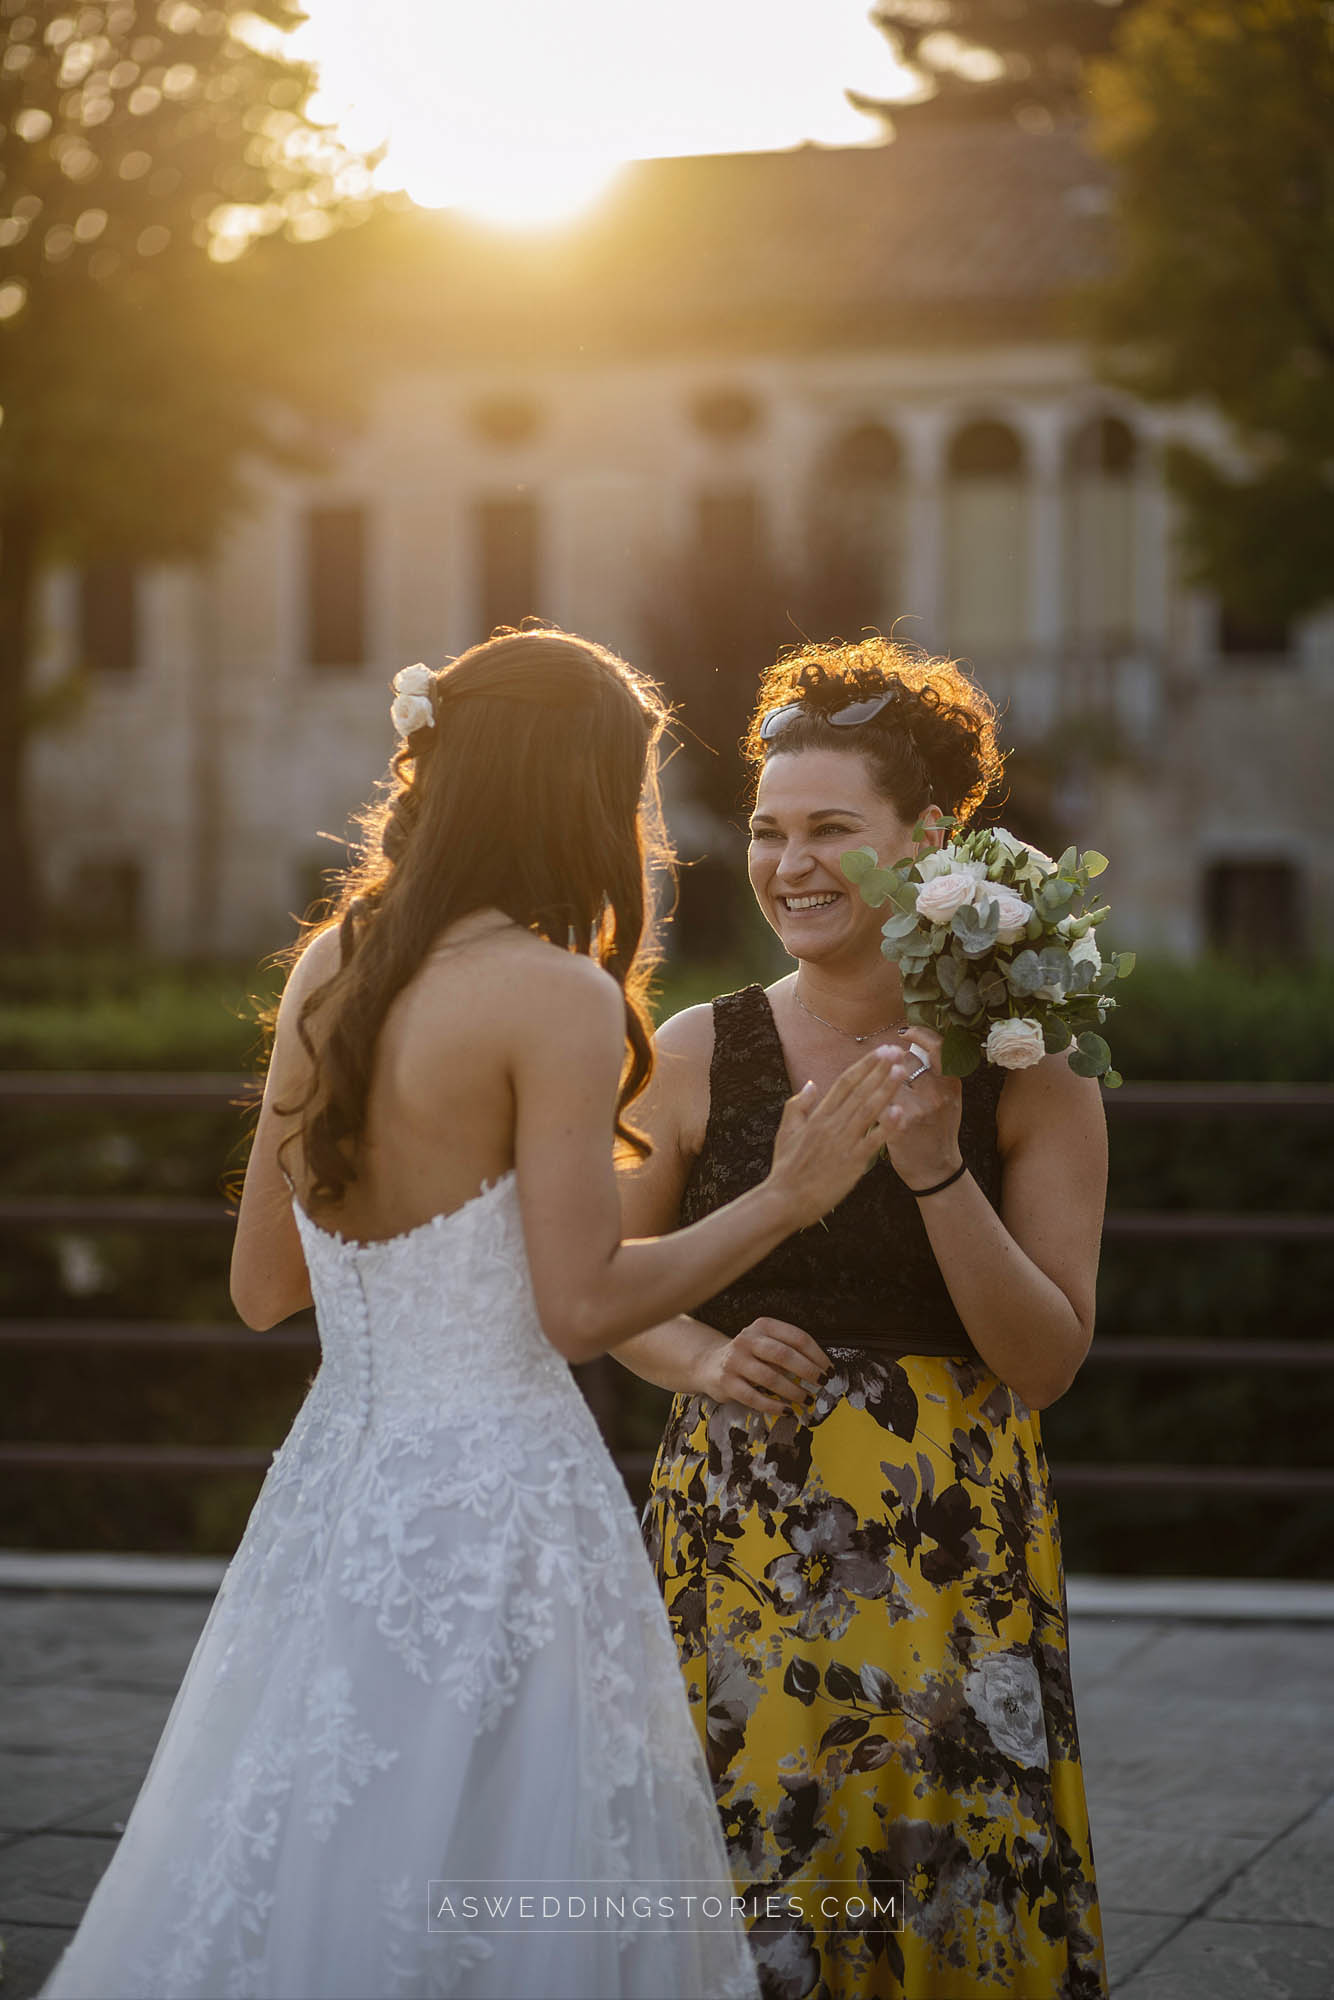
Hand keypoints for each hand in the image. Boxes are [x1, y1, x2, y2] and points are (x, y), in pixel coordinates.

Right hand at [698, 1316, 832, 1414]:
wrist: (710, 1363)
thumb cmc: (748, 1355)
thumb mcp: (766, 1343)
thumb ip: (788, 1351)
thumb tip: (820, 1370)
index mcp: (763, 1326)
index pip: (797, 1337)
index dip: (817, 1355)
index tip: (828, 1369)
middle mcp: (747, 1339)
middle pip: (784, 1355)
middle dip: (808, 1371)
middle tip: (821, 1383)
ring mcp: (735, 1360)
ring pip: (770, 1378)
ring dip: (793, 1391)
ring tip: (806, 1399)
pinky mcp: (727, 1382)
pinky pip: (754, 1397)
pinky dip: (774, 1406)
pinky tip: (787, 1410)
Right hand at [767, 1044, 897, 1226]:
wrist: (785, 1200)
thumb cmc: (786, 1168)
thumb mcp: (786, 1132)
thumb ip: (798, 1106)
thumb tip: (811, 1084)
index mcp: (818, 1115)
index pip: (844, 1083)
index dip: (864, 1066)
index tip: (881, 1051)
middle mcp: (831, 1124)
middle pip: (860, 1091)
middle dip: (880, 1070)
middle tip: (898, 1052)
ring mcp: (842, 1143)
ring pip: (868, 1110)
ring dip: (886, 1090)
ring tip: (902, 1071)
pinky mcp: (851, 1163)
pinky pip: (872, 1141)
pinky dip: (886, 1127)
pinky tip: (900, 1112)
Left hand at [875, 1026, 964, 1190]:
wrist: (935, 1170)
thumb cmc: (938, 1132)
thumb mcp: (948, 1100)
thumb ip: (936, 1076)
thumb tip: (915, 1047)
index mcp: (951, 1085)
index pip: (939, 1048)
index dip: (921, 1035)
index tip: (906, 1032)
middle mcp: (937, 1095)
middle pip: (906, 1062)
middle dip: (892, 1060)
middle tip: (884, 1058)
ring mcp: (919, 1110)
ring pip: (888, 1081)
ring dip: (878, 1079)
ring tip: (873, 1077)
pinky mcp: (900, 1126)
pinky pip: (878, 1102)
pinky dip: (870, 1098)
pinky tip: (864, 1098)